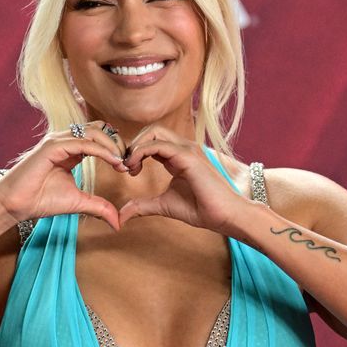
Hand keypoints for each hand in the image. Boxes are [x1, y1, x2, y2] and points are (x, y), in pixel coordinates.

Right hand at [0, 121, 128, 232]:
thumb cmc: (40, 200)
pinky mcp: (52, 146)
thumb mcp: (78, 202)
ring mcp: (58, 140)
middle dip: (118, 144)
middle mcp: (65, 140)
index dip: (116, 149)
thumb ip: (99, 207)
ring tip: (122, 163)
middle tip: (129, 162)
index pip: (99, 138)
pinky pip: (83, 143)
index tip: (126, 168)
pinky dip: (101, 151)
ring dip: (112, 146)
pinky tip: (113, 162)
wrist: (15, 204)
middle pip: (100, 130)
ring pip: (94, 133)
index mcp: (71, 149)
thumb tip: (118, 222)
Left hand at [118, 126, 240, 233]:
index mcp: (178, 156)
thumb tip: (122, 215)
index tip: (128, 171)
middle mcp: (183, 148)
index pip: (152, 141)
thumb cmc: (201, 209)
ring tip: (130, 167)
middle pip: (151, 130)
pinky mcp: (188, 156)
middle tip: (126, 166)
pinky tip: (135, 167)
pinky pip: (158, 145)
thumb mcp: (163, 206)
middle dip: (133, 144)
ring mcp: (187, 150)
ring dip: (135, 146)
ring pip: (154, 132)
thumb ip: (143, 206)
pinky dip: (141, 152)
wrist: (224, 215)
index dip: (135, 151)